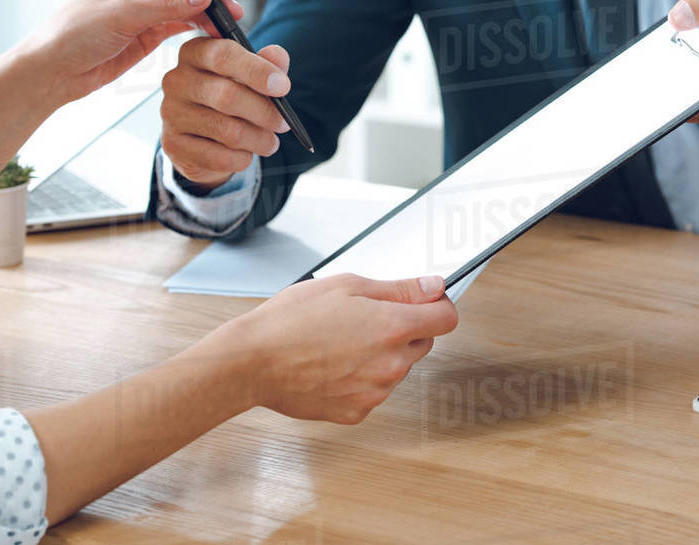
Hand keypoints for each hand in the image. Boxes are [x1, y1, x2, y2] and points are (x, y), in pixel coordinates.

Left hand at [19, 0, 242, 105]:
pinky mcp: (149, 29)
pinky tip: (213, 35)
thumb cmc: (75, 34)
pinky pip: (181, 23)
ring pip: (187, 4)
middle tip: (236, 11)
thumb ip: (167, 5)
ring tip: (229, 26)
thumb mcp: (124, 16)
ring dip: (208, 14)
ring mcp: (146, 6)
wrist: (55, 70)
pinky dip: (198, 28)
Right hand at [160, 38, 292, 187]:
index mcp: (195, 53)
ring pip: (227, 130)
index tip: (283, 87)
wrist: (202, 136)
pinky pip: (217, 156)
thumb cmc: (231, 96)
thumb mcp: (250, 76)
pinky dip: (241, 159)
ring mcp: (171, 113)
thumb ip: (267, 63)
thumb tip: (278, 55)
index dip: (257, 71)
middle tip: (283, 124)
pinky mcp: (173, 144)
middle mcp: (177, 80)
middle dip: (264, 112)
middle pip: (226, 95)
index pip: (222, 55)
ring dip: (258, 140)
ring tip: (270, 143)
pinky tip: (246, 155)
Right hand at [205, 274, 458, 423]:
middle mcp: (391, 363)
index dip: (437, 305)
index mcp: (393, 327)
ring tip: (341, 342)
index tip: (425, 301)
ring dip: (382, 354)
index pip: (447, 318)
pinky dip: (361, 379)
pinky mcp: (357, 411)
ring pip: (397, 367)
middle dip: (405, 328)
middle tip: (366, 319)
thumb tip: (434, 286)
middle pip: (423, 342)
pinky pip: (374, 390)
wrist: (251, 363)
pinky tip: (333, 365)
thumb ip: (399, 288)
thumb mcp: (346, 286)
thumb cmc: (290, 321)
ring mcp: (375, 392)